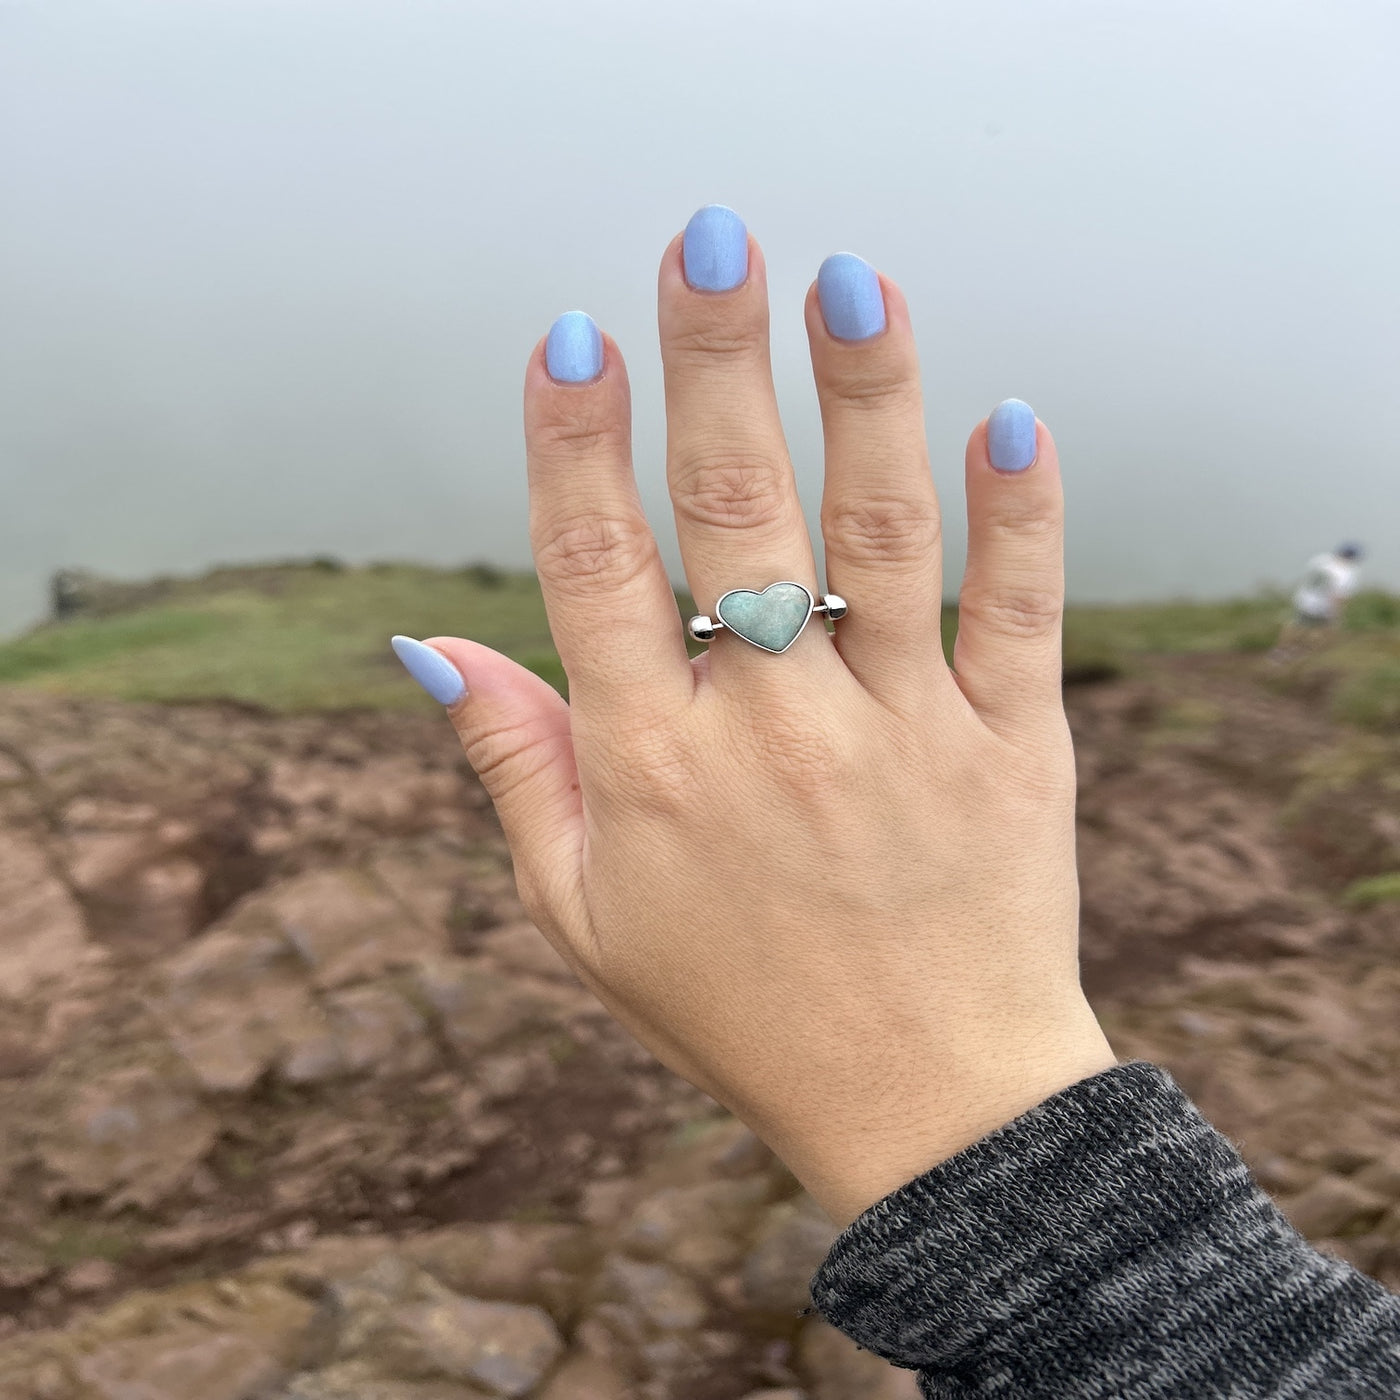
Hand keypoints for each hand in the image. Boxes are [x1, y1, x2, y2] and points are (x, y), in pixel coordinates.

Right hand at [394, 206, 1116, 1228]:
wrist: (925, 1106)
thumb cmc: (739, 1007)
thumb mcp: (585, 913)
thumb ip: (516, 768)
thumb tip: (430, 640)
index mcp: (655, 769)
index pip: (598, 568)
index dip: (575, 444)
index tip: (572, 334)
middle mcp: (775, 733)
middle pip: (735, 513)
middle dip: (715, 363)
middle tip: (709, 238)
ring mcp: (904, 734)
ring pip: (881, 536)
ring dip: (865, 397)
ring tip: (849, 278)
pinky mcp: (1014, 750)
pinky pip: (1019, 615)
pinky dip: (1021, 516)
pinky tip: (1009, 418)